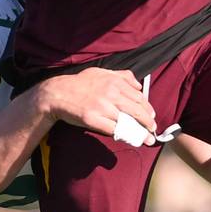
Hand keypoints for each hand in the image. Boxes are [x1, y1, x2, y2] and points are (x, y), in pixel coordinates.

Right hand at [39, 68, 156, 142]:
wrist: (58, 93)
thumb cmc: (80, 83)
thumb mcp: (101, 72)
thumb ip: (122, 76)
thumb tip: (139, 85)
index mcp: (114, 81)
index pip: (139, 97)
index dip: (148, 109)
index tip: (152, 116)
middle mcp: (110, 93)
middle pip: (136, 110)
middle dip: (148, 122)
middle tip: (153, 129)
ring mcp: (101, 107)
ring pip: (127, 122)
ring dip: (139, 132)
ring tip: (146, 139)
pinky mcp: (92, 119)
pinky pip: (113, 129)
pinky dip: (123, 135)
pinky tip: (129, 139)